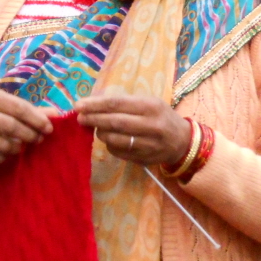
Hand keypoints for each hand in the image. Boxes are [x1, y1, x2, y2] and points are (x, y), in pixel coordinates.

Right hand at [0, 89, 55, 164]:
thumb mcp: (10, 108)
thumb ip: (33, 111)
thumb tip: (57, 115)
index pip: (19, 108)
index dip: (37, 119)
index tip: (49, 129)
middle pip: (11, 126)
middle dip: (29, 135)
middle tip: (39, 139)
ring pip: (4, 145)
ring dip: (19, 148)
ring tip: (23, 146)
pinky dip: (6, 157)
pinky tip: (9, 153)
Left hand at [75, 93, 191, 165]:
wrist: (182, 141)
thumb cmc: (159, 117)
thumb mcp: (147, 103)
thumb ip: (123, 103)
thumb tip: (92, 103)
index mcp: (150, 106)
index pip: (117, 104)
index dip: (95, 105)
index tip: (78, 105)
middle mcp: (151, 125)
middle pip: (115, 122)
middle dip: (94, 119)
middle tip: (80, 118)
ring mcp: (148, 144)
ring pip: (115, 139)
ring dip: (100, 133)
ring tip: (96, 128)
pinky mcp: (144, 158)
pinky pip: (118, 151)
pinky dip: (109, 145)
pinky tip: (109, 139)